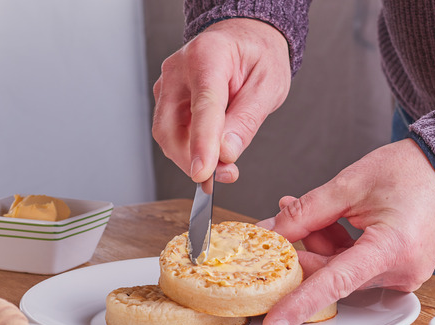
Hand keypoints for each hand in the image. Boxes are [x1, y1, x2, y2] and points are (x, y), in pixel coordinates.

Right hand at [152, 18, 290, 183]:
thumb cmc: (258, 57)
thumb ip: (246, 120)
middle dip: (193, 160)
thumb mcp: (268, 86)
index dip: (201, 143)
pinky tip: (212, 153)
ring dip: (191, 159)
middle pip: (171, 127)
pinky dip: (189, 150)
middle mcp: (179, 69)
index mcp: (208, 56)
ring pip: (167, 135)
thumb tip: (226, 154)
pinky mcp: (166, 99)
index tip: (202, 173)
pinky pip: (171, 133)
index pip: (203, 106)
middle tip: (225, 175)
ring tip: (224, 167)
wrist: (245, 39)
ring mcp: (168, 85)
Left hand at [257, 139, 434, 324]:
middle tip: (278, 226)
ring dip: (319, 245)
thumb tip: (272, 232)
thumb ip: (306, 211)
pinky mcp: (400, 271)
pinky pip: (358, 267)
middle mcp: (401, 271)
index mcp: (391, 249)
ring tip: (305, 211)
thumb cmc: (411, 171)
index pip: (334, 283)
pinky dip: (338, 247)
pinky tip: (326, 221)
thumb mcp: (350, 184)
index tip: (273, 324)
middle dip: (302, 252)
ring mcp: (403, 275)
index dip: (299, 303)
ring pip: (342, 271)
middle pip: (333, 275)